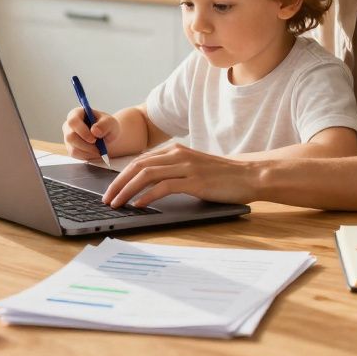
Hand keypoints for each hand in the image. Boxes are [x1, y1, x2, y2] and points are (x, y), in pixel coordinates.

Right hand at [62, 107, 118, 159]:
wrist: (107, 137)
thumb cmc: (107, 127)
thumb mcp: (110, 123)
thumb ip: (104, 125)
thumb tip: (94, 130)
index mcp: (76, 114)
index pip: (73, 121)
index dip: (82, 131)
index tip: (94, 139)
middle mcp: (69, 126)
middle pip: (70, 137)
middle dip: (86, 145)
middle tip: (99, 148)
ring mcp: (68, 138)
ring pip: (73, 149)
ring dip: (89, 152)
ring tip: (100, 150)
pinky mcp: (70, 148)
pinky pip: (76, 155)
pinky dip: (87, 156)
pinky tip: (94, 152)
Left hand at [102, 144, 259, 207]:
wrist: (249, 175)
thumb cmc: (222, 176)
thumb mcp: (193, 168)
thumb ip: (173, 171)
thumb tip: (149, 186)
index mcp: (175, 150)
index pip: (140, 161)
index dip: (121, 176)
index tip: (110, 190)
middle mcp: (177, 154)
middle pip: (137, 166)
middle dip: (117, 183)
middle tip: (106, 199)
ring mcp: (186, 166)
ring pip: (146, 175)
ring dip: (127, 190)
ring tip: (116, 204)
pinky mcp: (194, 180)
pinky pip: (163, 187)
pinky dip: (147, 196)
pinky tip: (138, 205)